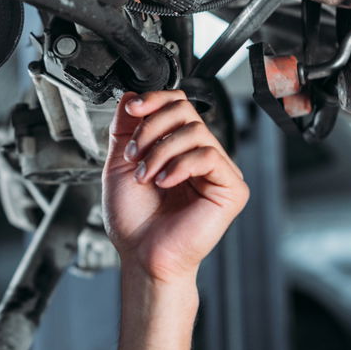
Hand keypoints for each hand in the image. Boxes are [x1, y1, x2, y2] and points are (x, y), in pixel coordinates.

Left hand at [102, 91, 248, 286]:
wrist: (141, 254)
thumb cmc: (134, 221)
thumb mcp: (120, 164)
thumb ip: (125, 128)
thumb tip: (131, 95)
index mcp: (178, 149)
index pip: (177, 105)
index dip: (155, 100)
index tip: (133, 109)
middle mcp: (200, 156)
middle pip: (185, 110)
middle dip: (152, 127)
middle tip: (135, 155)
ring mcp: (218, 172)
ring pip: (195, 131)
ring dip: (160, 151)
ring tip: (145, 176)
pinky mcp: (231, 189)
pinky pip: (209, 156)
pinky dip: (180, 165)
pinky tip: (164, 182)